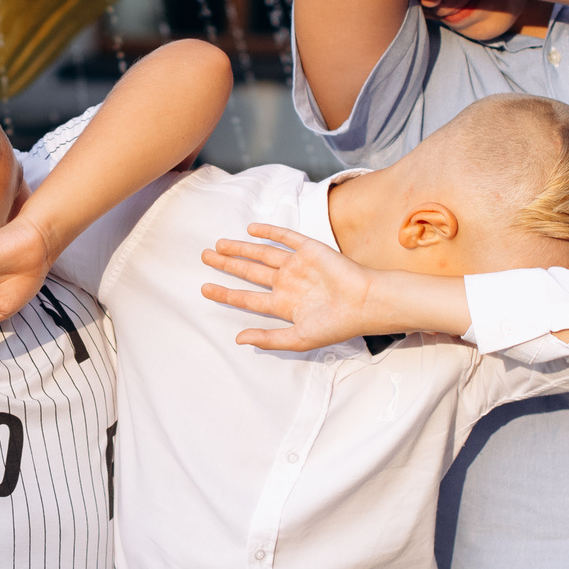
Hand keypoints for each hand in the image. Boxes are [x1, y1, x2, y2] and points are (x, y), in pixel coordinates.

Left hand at [198, 225, 383, 351]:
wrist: (364, 302)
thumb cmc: (337, 325)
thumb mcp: (298, 339)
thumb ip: (268, 339)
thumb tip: (239, 339)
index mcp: (283, 305)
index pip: (246, 298)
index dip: (225, 293)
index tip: (204, 289)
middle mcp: (287, 283)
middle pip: (249, 272)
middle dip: (226, 265)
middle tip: (204, 257)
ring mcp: (297, 265)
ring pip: (261, 254)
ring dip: (240, 248)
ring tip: (218, 244)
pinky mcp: (309, 249)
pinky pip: (285, 238)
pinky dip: (269, 232)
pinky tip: (251, 230)